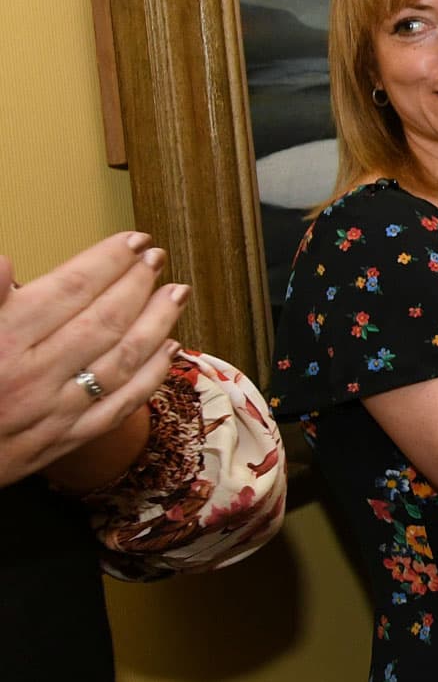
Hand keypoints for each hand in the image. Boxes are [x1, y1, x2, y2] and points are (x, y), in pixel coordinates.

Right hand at [0, 232, 188, 488]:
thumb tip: (4, 262)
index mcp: (2, 340)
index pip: (69, 289)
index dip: (108, 260)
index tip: (134, 241)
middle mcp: (33, 374)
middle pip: (104, 320)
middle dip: (138, 284)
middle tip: (157, 258)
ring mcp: (53, 410)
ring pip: (122, 359)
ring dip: (157, 322)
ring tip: (176, 293)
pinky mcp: (63, 440)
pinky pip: (120, 405)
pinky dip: (151, 375)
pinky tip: (168, 348)